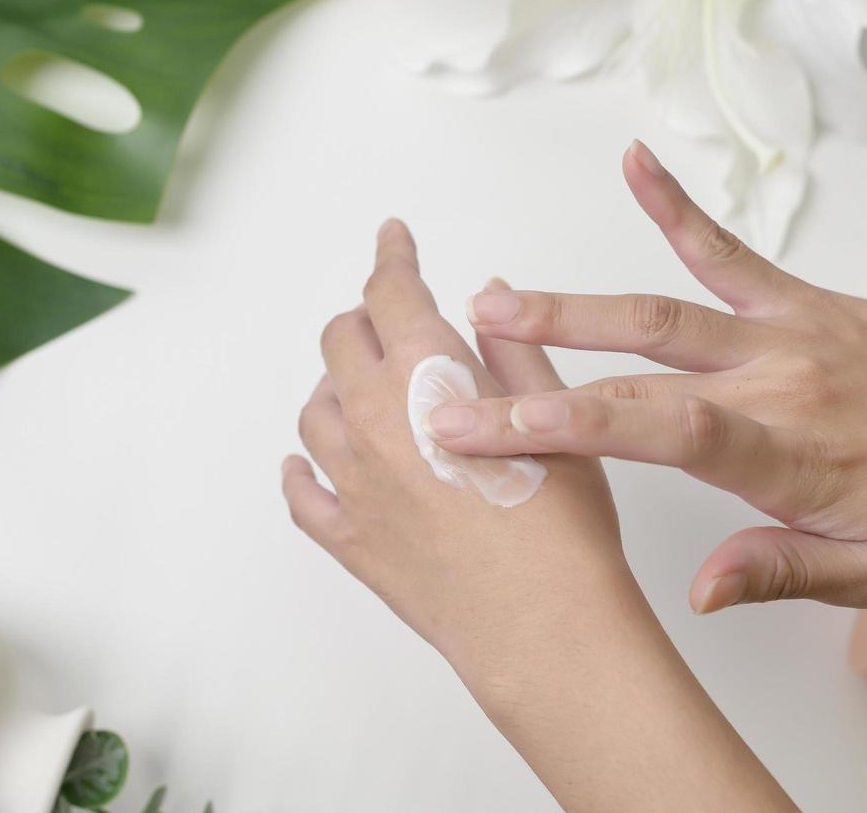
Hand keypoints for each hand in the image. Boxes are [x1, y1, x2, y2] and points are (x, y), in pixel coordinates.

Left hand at [283, 219, 622, 687]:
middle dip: (364, 318)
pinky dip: (302, 472)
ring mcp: (353, 483)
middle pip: (341, 343)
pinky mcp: (350, 538)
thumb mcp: (556, 417)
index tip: (394, 239)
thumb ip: (513, 350)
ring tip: (360, 387)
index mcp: (426, 377)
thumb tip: (488, 301)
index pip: (392, 293)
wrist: (545, 627)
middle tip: (389, 318)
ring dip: (334, 387)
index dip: (392, 256)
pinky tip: (307, 465)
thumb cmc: (564, 530)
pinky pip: (304, 496)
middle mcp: (374, 421)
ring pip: (315, 411)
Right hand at [424, 141, 866, 612]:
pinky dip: (676, 204)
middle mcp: (772, 383)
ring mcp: (781, 331)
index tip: (494, 428)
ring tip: (493, 300)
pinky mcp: (795, 298)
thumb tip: (694, 589)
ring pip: (658, 311)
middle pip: (635, 377)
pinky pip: (727, 248)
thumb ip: (778, 572)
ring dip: (570, 304)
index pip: (656, 435)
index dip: (569, 425)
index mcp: (784, 455)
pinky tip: (635, 162)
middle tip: (450, 379)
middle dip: (532, 379)